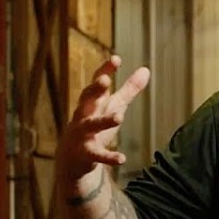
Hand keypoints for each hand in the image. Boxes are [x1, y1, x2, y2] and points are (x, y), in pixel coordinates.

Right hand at [58, 55, 150, 183]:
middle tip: (105, 80)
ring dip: (104, 121)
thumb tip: (146, 69)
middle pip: (86, 99)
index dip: (105, 70)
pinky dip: (109, 157)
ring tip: (119, 118)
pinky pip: (97, 155)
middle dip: (95, 89)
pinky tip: (122, 158)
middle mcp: (83, 115)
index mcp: (92, 102)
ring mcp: (82, 135)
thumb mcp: (112, 106)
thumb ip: (128, 90)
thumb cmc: (94, 127)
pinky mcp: (86, 154)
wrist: (72, 159)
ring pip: (91, 125)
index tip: (116, 59)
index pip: (97, 83)